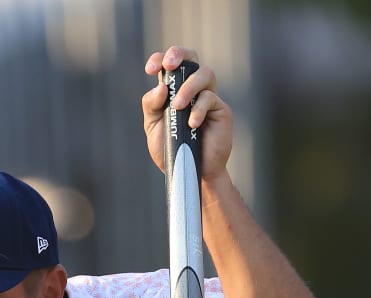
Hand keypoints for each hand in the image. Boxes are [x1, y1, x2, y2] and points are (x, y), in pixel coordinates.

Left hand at [141, 46, 232, 181]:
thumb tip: (160, 87)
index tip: (150, 69)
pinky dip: (198, 109)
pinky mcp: (220, 109)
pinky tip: (191, 124)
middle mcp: (192, 89)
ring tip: (177, 106)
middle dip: (180, 54)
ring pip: (205, 73)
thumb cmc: (170, 148)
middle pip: (191, 58)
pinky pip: (210, 98)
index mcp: (173, 90)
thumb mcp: (153, 126)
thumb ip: (151, 106)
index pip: (170, 64)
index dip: (160, 58)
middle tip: (169, 65)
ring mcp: (208, 97)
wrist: (189, 170)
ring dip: (188, 86)